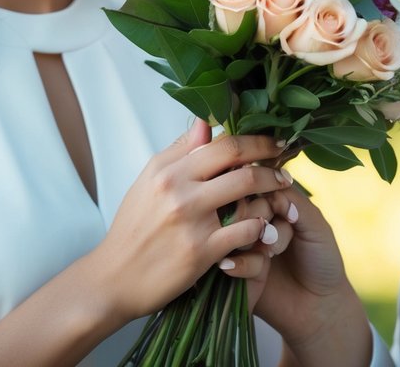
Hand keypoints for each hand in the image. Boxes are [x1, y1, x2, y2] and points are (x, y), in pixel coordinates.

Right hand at [88, 121, 293, 323]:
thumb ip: (180, 152)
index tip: (273, 143)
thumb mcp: (149, 182)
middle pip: (240, 161)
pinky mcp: (202, 252)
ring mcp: (192, 220)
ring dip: (271, 193)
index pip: (222, 142)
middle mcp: (179, 189)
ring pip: (248, 193)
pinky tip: (266, 229)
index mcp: (168, 169)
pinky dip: (261, 227)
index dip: (255, 140)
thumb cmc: (133, 229)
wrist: (113, 279)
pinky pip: (246, 231)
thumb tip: (206, 121)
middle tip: (286, 168)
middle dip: (271, 161)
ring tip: (282, 198)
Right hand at [224, 186, 372, 365]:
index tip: (283, 211)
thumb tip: (267, 189)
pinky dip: (247, 262)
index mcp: (272, 203)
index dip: (264, 194)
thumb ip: (295, 203)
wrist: (318, 305)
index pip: (255, 183)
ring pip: (231, 229)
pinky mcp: (232, 270)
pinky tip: (263, 268)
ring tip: (272, 253)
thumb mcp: (316, 227)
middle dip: (260, 219)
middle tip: (276, 237)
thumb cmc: (321, 260)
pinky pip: (228, 257)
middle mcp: (252, 220)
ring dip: (252, 240)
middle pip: (239, 204)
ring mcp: (240, 244)